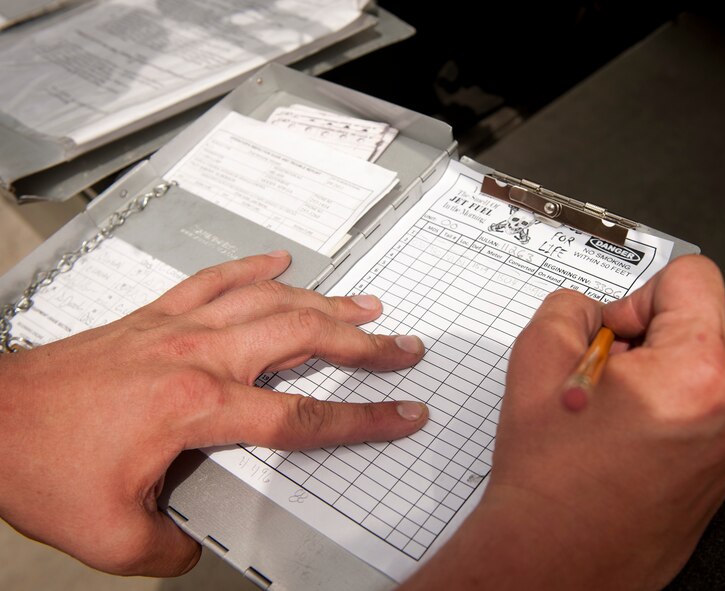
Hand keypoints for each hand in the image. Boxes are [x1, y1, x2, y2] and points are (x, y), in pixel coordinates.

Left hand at [0, 251, 427, 576]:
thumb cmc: (40, 465)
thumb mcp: (112, 536)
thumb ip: (173, 546)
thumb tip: (198, 543)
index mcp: (198, 407)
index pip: (302, 417)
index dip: (363, 418)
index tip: (404, 413)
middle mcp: (198, 356)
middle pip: (302, 338)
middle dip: (363, 344)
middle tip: (404, 346)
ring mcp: (177, 328)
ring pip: (270, 300)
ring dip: (325, 302)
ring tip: (367, 304)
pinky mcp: (155, 317)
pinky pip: (215, 279)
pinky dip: (252, 267)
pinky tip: (280, 261)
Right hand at [402, 255, 724, 589]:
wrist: (557, 559)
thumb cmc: (551, 481)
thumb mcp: (537, 358)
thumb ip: (568, 306)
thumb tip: (590, 309)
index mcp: (699, 372)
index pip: (693, 277)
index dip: (640, 294)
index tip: (612, 330)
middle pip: (699, 322)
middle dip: (646, 336)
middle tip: (600, 373)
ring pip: (699, 365)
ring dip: (654, 372)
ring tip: (607, 412)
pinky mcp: (723, 467)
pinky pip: (701, 406)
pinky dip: (664, 406)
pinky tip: (621, 436)